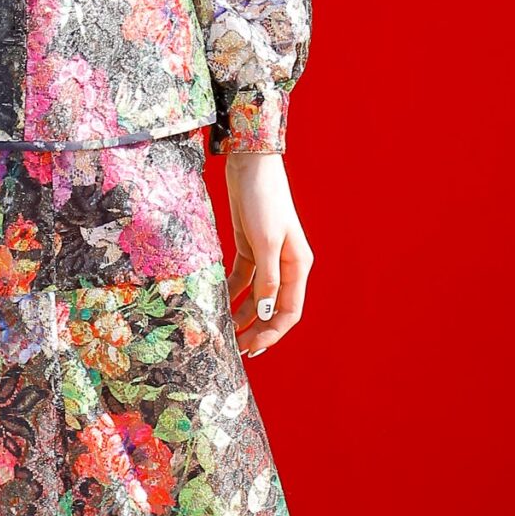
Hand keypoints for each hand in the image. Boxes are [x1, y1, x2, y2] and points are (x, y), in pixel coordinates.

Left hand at [224, 150, 312, 358]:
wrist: (250, 165)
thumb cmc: (262, 200)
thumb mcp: (265, 241)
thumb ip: (267, 278)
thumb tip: (268, 311)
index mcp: (297, 266)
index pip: (289, 311)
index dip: (272, 333)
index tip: (252, 350)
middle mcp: (285, 265)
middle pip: (273, 308)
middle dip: (257, 330)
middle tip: (234, 349)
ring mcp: (267, 257)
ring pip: (257, 297)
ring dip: (243, 316)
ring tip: (224, 333)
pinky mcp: (250, 248)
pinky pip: (242, 280)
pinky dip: (232, 294)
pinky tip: (217, 304)